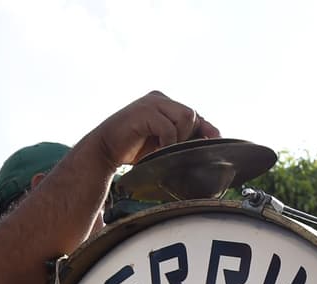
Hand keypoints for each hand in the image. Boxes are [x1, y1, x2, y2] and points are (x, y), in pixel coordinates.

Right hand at [92, 91, 219, 168]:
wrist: (103, 150)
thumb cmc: (133, 149)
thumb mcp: (163, 144)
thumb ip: (182, 139)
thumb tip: (211, 142)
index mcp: (166, 104)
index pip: (195, 115)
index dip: (206, 131)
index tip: (212, 145)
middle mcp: (160, 99)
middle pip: (192, 115)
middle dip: (188, 137)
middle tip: (172, 151)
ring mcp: (152, 102)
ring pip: (186, 116)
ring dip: (179, 138)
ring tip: (162, 148)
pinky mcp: (144, 111)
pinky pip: (169, 127)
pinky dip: (167, 142)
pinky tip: (156, 150)